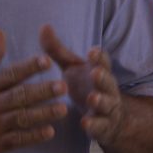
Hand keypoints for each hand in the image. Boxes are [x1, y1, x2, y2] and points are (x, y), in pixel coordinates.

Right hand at [0, 30, 67, 152]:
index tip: (46, 61)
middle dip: (42, 91)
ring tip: (62, 109)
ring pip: (22, 118)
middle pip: (20, 96)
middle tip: (62, 86)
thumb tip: (0, 31)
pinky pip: (17, 139)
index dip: (29, 67)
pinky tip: (49, 132)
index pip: (10, 74)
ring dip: (43, 114)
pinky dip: (32, 136)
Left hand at [39, 25, 125, 146]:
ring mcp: (106, 107)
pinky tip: (85, 123)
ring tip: (93, 98)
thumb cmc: (85, 86)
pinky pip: (101, 126)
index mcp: (98, 70)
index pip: (102, 61)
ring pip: (106, 103)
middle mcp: (106, 88)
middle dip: (103, 77)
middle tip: (96, 72)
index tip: (92, 52)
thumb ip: (57, 50)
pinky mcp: (103, 125)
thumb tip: (43, 26)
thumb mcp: (71, 67)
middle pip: (108, 81)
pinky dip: (94, 124)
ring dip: (100, 100)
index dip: (98, 57)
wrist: (109, 118)